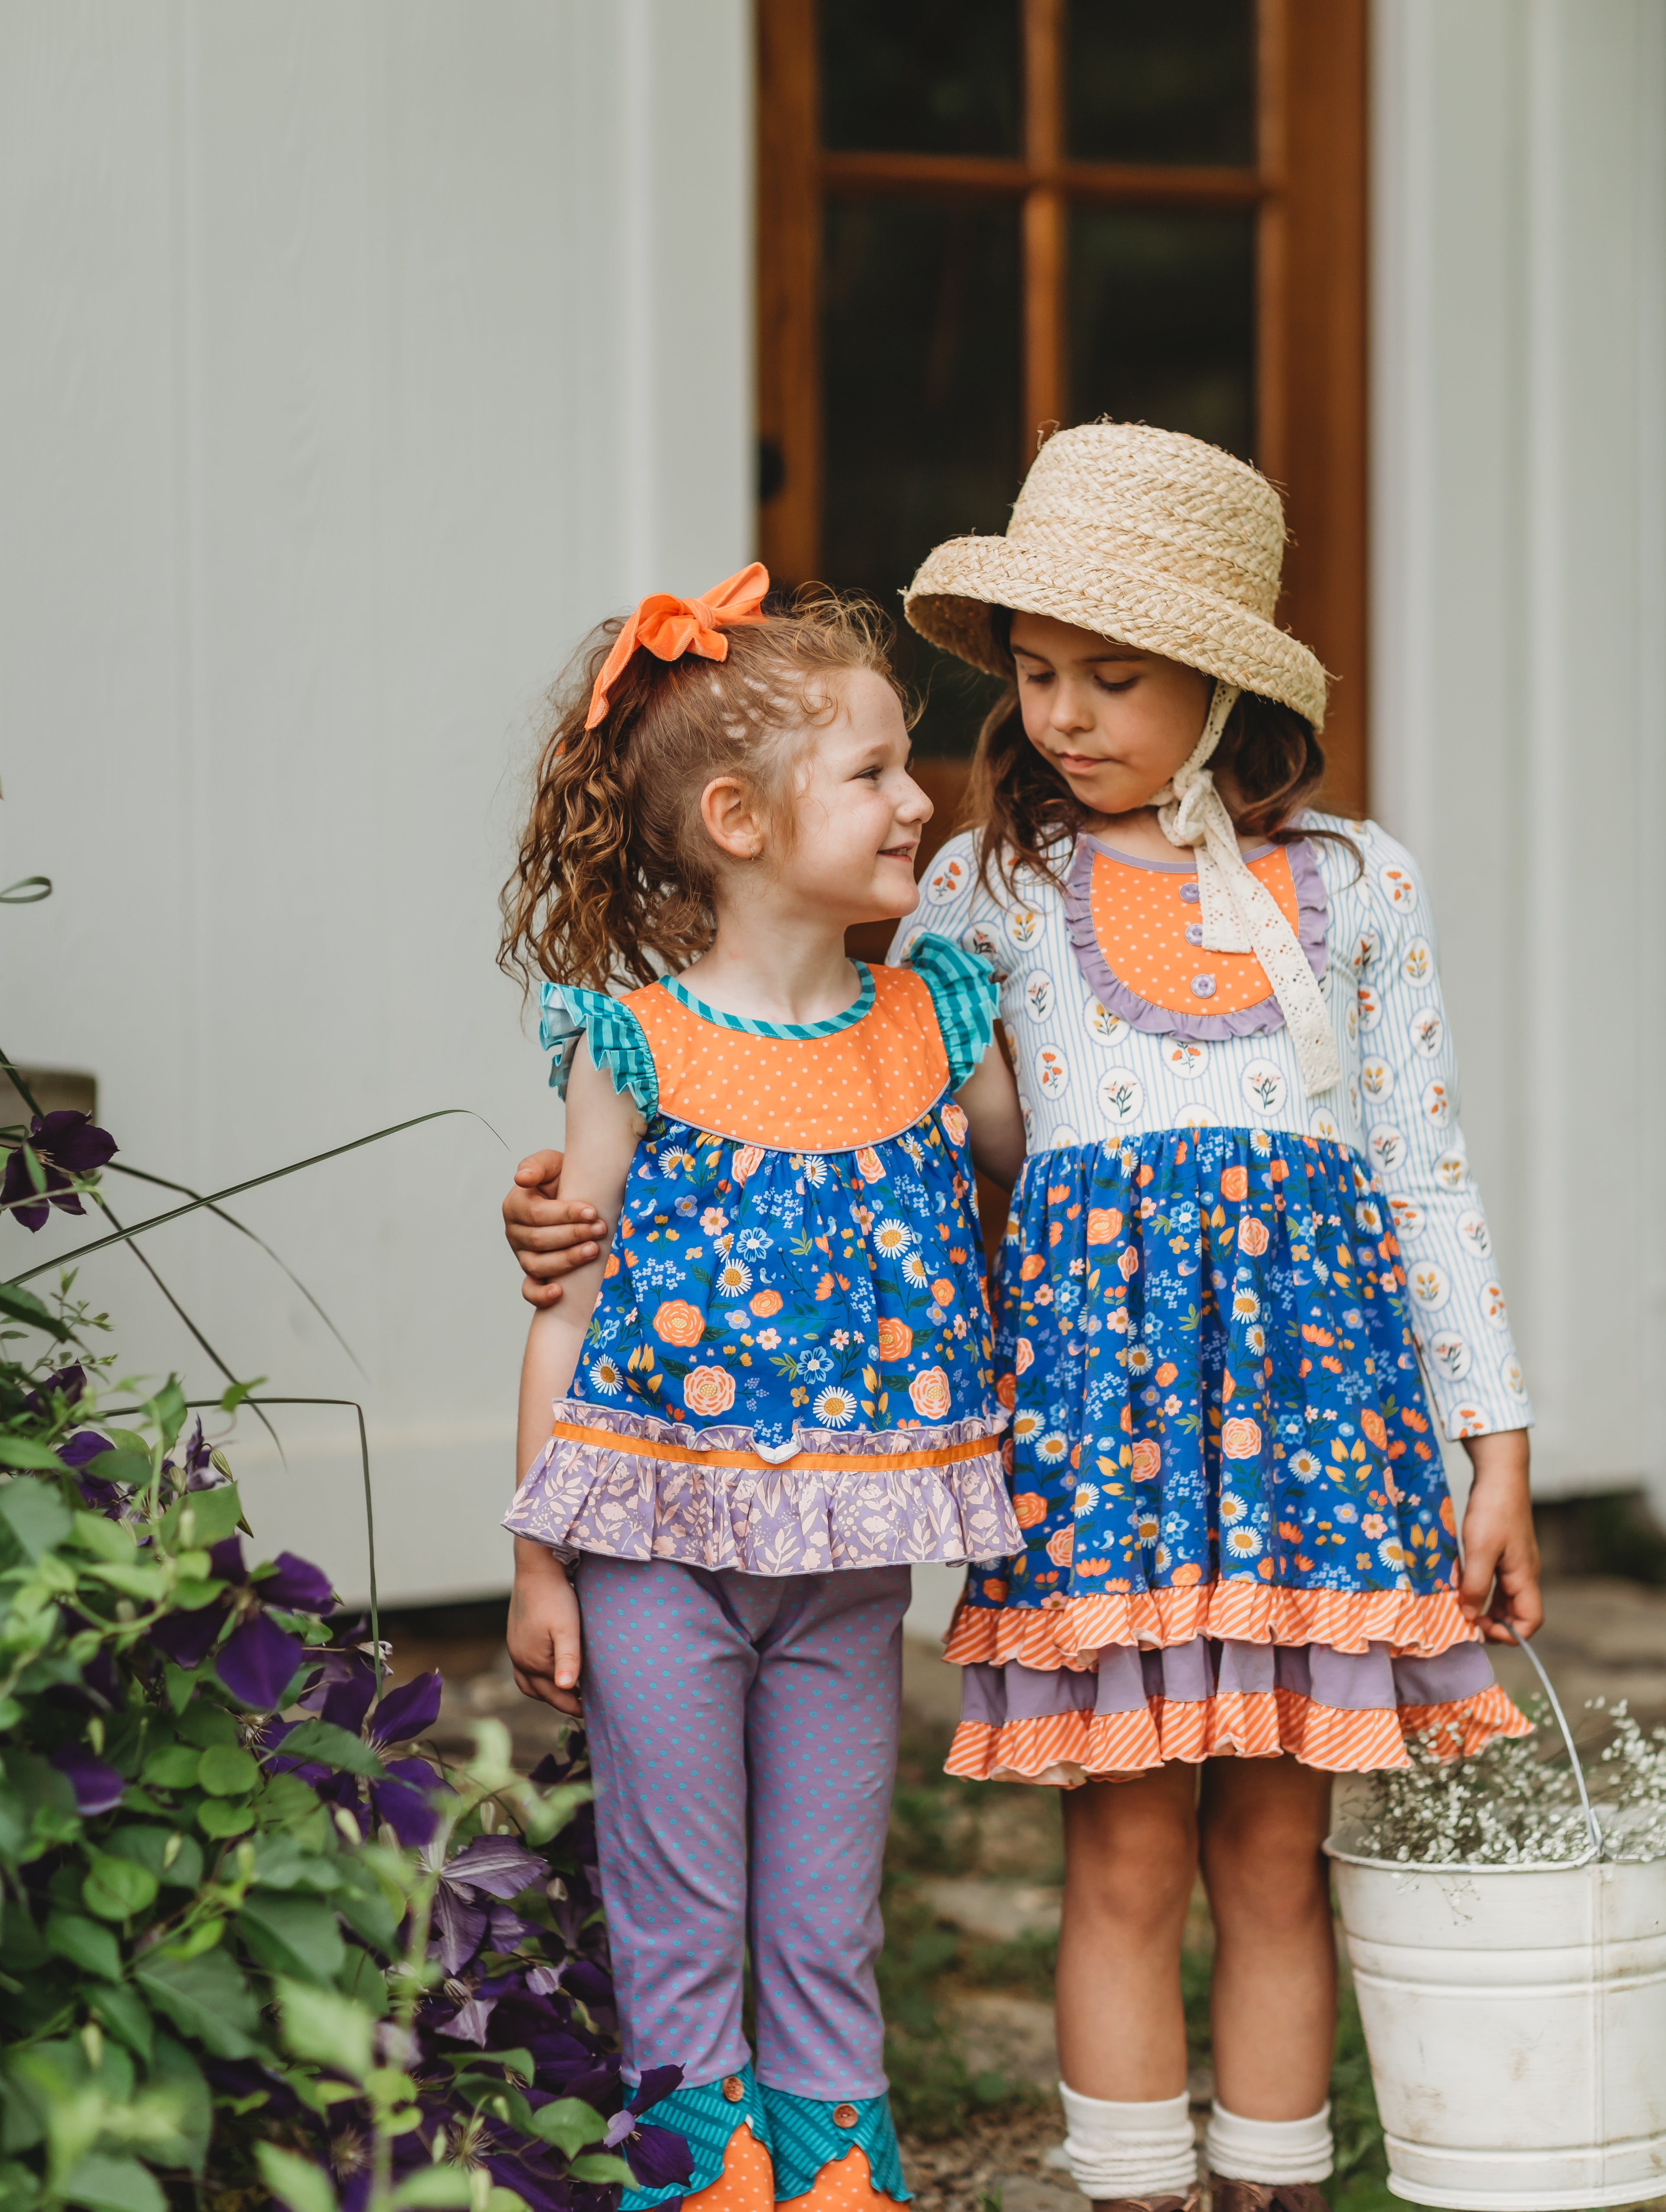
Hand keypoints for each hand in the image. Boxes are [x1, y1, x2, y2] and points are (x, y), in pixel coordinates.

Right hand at [503, 1149, 607, 1307]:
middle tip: (600, 1228)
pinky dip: (541, 1295)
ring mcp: (522, 1255)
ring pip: (538, 1265)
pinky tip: (559, 1291)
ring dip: (567, 1260)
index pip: (537, 1214)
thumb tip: (522, 1179)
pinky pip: (530, 1290)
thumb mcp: (551, 1164)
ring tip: (594, 1250)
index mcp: (515, 1205)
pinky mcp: (533, 1273)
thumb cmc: (562, 1177)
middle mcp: (514, 1232)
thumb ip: (536, 1165)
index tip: (592, 1211)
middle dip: (573, 1235)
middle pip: (539, 1240)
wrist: (574, 1192)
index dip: (565, 1215)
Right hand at [507, 1543, 582, 1712]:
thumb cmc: (555, 1597)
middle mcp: (519, 1658)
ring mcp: (515, 1648)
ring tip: (568, 1692)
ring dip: (547, 1690)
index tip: (591, 1713)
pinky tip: (554, 1669)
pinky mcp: (516, 1637)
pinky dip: (540, 1676)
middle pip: (540, 1692)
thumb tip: (566, 1689)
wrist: (536, 1567)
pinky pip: (526, 1668)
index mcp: (532, 1661)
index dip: (573, 1705)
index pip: (555, 1695)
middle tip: (583, 1705)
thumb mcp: (567, 1629)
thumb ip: (568, 1660)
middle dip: (560, 1701)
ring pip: (530, 1682)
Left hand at [1457, 1429, 1541, 1642]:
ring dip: (1487, 1609)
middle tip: (1465, 1620)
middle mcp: (1524, 1574)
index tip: (1480, 1628)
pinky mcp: (1504, 1554)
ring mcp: (1515, 1564)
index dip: (1510, 1633)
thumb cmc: (1493, 1510)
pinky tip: (1463, 1586)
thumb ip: (1476, 1585)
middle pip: (1517, 1614)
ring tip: (1461, 1607)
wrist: (1500, 1476)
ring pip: (1506, 1599)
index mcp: (1524, 1577)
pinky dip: (1483, 1591)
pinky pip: (1497, 1583)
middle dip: (1494, 1624)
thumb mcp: (1480, 1550)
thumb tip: (1470, 1617)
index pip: (1531, 1621)